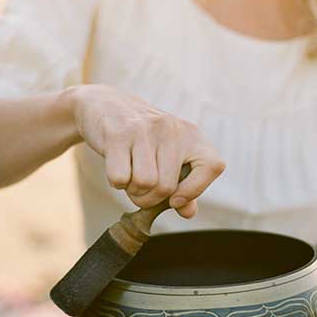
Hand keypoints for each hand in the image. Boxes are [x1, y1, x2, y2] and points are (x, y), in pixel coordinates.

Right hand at [70, 85, 225, 216]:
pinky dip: (116, 182)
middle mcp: (171, 129)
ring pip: (145, 183)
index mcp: (191, 134)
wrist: (104, 105)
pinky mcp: (118, 134)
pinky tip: (117, 167)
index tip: (174, 200)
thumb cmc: (142, 139)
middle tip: (140, 190)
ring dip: (133, 192)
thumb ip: (182, 185)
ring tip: (130, 178)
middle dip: (149, 199)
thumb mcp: (168, 156)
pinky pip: (120, 178)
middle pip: (167, 187)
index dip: (194, 190)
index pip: (212, 166)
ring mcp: (144, 130)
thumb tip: (188, 212)